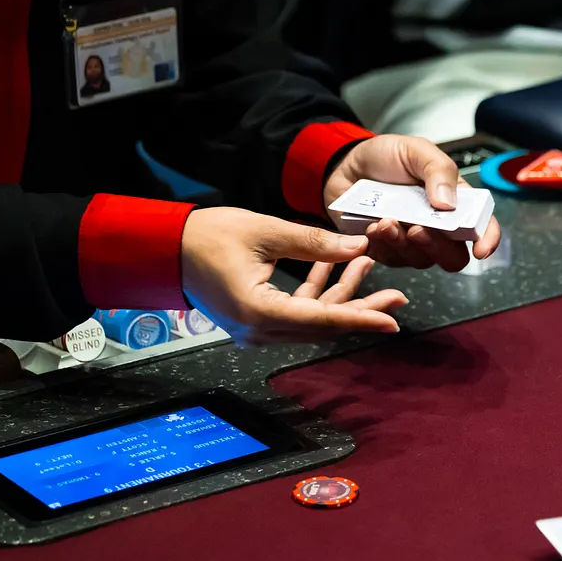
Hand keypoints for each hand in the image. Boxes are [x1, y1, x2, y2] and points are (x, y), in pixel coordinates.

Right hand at [181, 207, 407, 344]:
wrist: (164, 248)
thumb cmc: (206, 236)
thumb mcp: (266, 231)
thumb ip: (314, 243)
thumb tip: (358, 248)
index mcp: (259, 312)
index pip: (322, 319)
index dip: (361, 318)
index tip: (392, 320)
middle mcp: (258, 330)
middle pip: (323, 325)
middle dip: (361, 308)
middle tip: (397, 297)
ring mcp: (255, 330)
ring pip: (312, 319)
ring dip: (340, 294)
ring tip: (367, 266)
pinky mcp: (255, 322)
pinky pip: (296, 312)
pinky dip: (316, 291)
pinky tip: (335, 266)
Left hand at [323, 133, 502, 270]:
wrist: (347, 165)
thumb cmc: (386, 156)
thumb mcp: (416, 150)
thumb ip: (438, 170)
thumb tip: (448, 205)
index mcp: (455, 201)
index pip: (481, 226)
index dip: (487, 240)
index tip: (481, 250)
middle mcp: (438, 227)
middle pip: (454, 256)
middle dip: (438, 248)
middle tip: (418, 228)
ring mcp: (413, 241)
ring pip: (422, 260)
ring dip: (403, 243)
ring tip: (386, 220)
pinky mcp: (387, 249)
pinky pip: (391, 260)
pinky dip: (382, 245)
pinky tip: (372, 225)